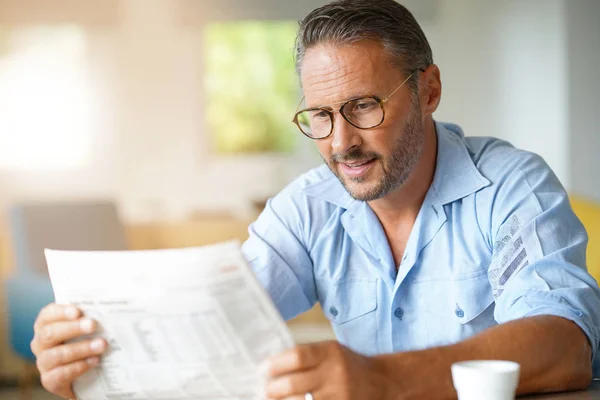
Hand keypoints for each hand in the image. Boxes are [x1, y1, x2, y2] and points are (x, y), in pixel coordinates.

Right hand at [31, 303, 107, 398]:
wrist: (86, 376)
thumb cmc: (87, 341)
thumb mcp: (87, 328)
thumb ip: (90, 317)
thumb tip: (110, 308)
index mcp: (46, 325)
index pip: (47, 314)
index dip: (61, 312)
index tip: (78, 311)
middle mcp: (40, 343)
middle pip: (49, 334)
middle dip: (73, 328)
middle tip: (93, 325)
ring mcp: (43, 363)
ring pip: (56, 355)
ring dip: (80, 349)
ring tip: (101, 345)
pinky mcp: (50, 381)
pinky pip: (60, 375)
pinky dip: (78, 367)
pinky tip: (94, 361)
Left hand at [260, 341, 397, 399]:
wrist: (382, 381)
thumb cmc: (348, 365)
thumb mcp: (330, 351)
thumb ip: (306, 356)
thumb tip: (271, 364)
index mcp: (330, 353)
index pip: (297, 356)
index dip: (275, 364)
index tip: (261, 369)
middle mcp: (335, 374)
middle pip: (295, 384)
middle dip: (273, 389)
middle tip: (263, 390)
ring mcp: (339, 396)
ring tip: (272, 399)